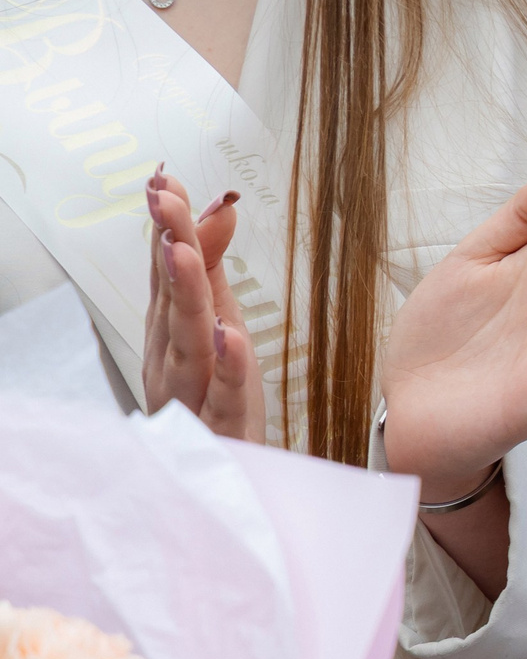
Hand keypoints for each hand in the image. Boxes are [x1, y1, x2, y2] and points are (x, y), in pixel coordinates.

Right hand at [140, 170, 260, 441]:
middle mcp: (174, 357)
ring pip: (188, 340)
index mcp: (174, 332)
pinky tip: (230, 336)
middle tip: (165, 195)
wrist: (224, 481)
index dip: (167, 224)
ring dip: (185, 293)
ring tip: (182, 251)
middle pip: (173, 295)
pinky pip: (222, 397)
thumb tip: (222, 207)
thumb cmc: (215, 400)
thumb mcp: (218, 327)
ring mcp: (192, 393)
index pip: (168, 270)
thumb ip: (214, 273)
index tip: (164, 177)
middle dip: (168, 243)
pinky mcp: (219, 428)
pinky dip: (226, 367)